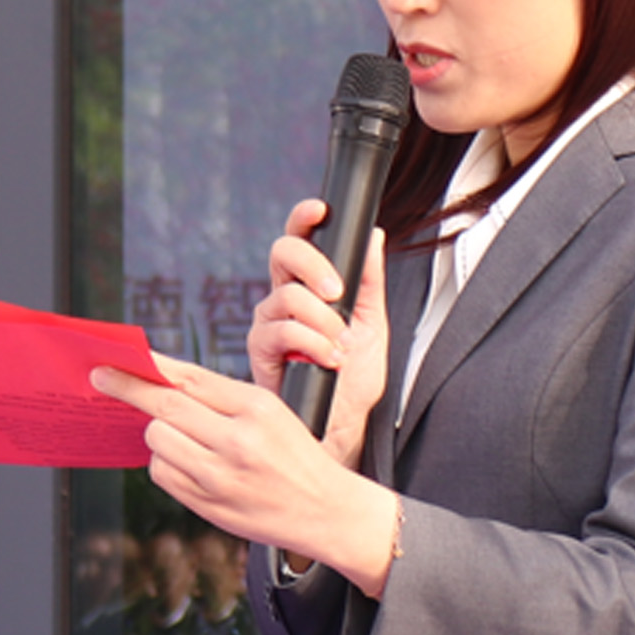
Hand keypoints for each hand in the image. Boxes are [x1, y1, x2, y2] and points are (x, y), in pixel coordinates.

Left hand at [91, 355, 400, 597]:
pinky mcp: (209, 505)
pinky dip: (167, 464)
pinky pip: (162, 473)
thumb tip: (160, 382)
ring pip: (158, 440)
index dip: (148, 367)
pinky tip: (190, 464)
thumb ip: (220, 399)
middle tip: (101, 378)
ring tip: (185, 438)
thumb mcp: (270, 413)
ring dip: (159, 434)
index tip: (116, 359)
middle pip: (165, 407)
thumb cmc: (293, 455)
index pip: (190, 378)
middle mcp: (239, 440)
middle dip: (128, 389)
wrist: (325, 510)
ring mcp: (222, 477)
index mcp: (257, 407)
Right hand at [242, 200, 389, 471]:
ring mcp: (268, 323)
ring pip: (286, 295)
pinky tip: (329, 359)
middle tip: (338, 292)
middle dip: (314, 265)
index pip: (299, 239)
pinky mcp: (260, 352)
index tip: (321, 208)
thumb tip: (374, 236)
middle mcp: (282, 299)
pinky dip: (311, 343)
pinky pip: (281, 331)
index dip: (304, 217)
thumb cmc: (352, 379)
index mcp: (307, 286)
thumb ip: (370, 281)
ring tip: (341, 346)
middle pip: (282, 253)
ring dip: (322, 320)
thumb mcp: (372, 324)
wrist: (342, 426)